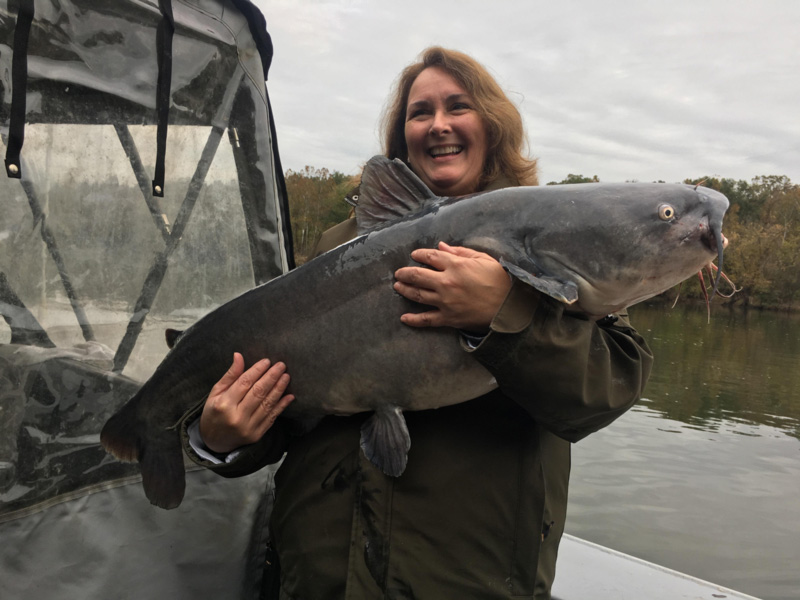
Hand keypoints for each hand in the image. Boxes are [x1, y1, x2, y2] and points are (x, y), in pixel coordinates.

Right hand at [199, 353, 293, 453]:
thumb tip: (239, 355)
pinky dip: (282, 406)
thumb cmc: (214, 413)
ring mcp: (248, 427)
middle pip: (258, 393)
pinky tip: (289, 396)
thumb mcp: (216, 393)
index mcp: (224, 404)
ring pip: (267, 404)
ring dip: (279, 389)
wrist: (214, 442)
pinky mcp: (256, 435)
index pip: (244, 383)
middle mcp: (237, 417)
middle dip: (271, 377)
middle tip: (281, 365)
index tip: (267, 361)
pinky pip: (272, 418)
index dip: (257, 370)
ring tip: (286, 376)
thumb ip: (230, 375)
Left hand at [393, 242, 511, 331]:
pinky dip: (413, 320)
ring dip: (405, 290)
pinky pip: (426, 320)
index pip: (430, 257)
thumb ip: (461, 252)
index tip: (414, 255)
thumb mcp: (483, 259)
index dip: (419, 255)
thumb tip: (441, 246)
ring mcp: (445, 302)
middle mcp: (446, 283)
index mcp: (456, 265)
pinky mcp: (448, 318)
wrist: (509, 307)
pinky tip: (404, 318)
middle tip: (398, 273)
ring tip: (397, 286)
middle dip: (405, 273)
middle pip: (417, 275)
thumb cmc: (500, 280)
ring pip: (417, 295)